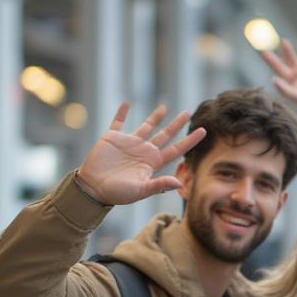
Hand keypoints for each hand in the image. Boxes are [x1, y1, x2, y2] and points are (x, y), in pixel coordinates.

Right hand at [76, 103, 204, 205]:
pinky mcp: (112, 138)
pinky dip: (122, 112)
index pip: (176, 149)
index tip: (203, 131)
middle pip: (165, 135)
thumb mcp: (141, 190)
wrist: (94, 188)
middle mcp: (144, 151)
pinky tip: (127, 103)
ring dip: (155, 117)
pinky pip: (118, 122)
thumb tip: (180, 183)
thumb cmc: (118, 193)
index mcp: (153, 163)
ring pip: (146, 126)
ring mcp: (129, 143)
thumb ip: (159, 185)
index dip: (190, 140)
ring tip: (165, 107)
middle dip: (177, 124)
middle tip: (188, 113)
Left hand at [260, 38, 296, 111]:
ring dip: (288, 49)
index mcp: (286, 80)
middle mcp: (292, 74)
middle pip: (282, 60)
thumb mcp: (295, 95)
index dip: (269, 59)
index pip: (275, 67)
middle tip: (268, 41)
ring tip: (283, 40)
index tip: (262, 51)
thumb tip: (273, 79)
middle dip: (276, 53)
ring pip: (293, 57)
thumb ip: (284, 88)